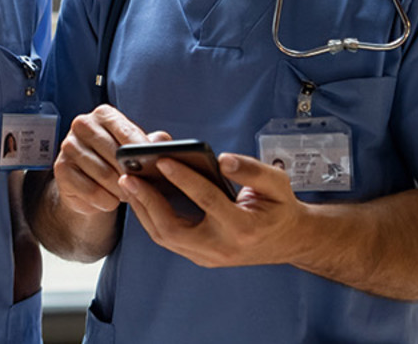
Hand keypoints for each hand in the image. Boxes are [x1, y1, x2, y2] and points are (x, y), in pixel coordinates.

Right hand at [51, 105, 169, 216]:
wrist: (91, 185)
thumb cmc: (118, 163)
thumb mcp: (139, 151)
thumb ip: (154, 143)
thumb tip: (163, 145)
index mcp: (104, 114)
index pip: (127, 132)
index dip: (144, 152)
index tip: (157, 167)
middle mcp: (83, 125)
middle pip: (115, 154)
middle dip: (133, 175)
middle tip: (144, 187)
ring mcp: (69, 146)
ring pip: (104, 174)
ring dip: (120, 190)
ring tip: (128, 194)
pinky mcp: (61, 169)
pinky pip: (90, 191)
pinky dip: (105, 200)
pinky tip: (110, 200)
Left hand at [120, 153, 313, 268]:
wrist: (288, 242)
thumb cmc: (280, 208)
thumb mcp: (278, 183)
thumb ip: (252, 170)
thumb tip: (221, 160)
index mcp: (243, 228)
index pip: (207, 200)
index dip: (184, 179)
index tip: (163, 159)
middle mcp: (221, 248)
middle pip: (173, 229)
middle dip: (148, 201)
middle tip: (129, 176)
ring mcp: (208, 257)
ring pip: (165, 237)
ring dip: (144, 210)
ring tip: (129, 182)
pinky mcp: (199, 257)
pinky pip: (168, 239)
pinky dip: (152, 217)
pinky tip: (142, 196)